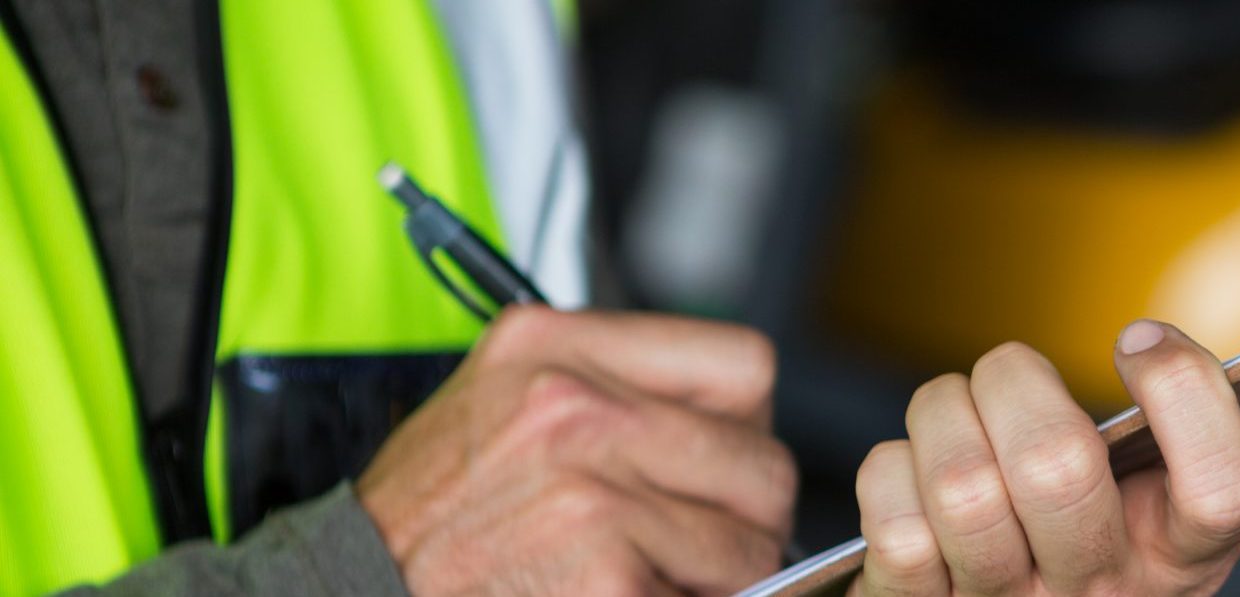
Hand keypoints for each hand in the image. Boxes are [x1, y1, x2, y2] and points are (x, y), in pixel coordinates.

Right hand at [357, 306, 796, 594]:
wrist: (347, 591)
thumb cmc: (422, 519)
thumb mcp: (501, 405)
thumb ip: (611, 392)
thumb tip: (735, 434)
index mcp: (550, 347)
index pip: (743, 364)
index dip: (746, 428)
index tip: (720, 465)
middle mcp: (571, 407)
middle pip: (761, 463)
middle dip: (745, 520)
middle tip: (702, 549)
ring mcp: (588, 494)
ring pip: (746, 545)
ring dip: (716, 579)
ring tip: (649, 578)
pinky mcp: (601, 575)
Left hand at [851, 319, 1239, 595]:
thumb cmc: (1126, 546)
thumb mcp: (1221, 500)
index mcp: (1190, 559)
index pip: (1222, 489)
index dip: (1183, 394)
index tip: (1143, 337)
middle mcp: (1105, 595)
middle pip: (1058, 469)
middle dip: (1017, 383)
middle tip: (1018, 377)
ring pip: (963, 486)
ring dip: (944, 415)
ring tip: (962, 416)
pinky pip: (891, 517)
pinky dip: (892, 471)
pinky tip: (920, 480)